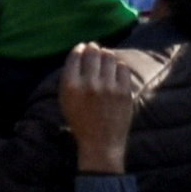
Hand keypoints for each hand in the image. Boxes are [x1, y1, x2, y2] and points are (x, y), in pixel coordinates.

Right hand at [61, 43, 148, 174]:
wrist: (101, 144)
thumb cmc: (81, 121)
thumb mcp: (66, 100)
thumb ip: (69, 76)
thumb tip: (80, 50)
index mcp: (71, 86)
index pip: (75, 55)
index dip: (79, 49)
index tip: (82, 48)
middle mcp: (89, 84)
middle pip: (92, 52)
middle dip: (93, 48)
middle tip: (94, 49)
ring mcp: (108, 87)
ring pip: (109, 56)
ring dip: (106, 54)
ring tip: (105, 57)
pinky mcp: (124, 92)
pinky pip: (122, 67)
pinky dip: (118, 66)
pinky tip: (115, 70)